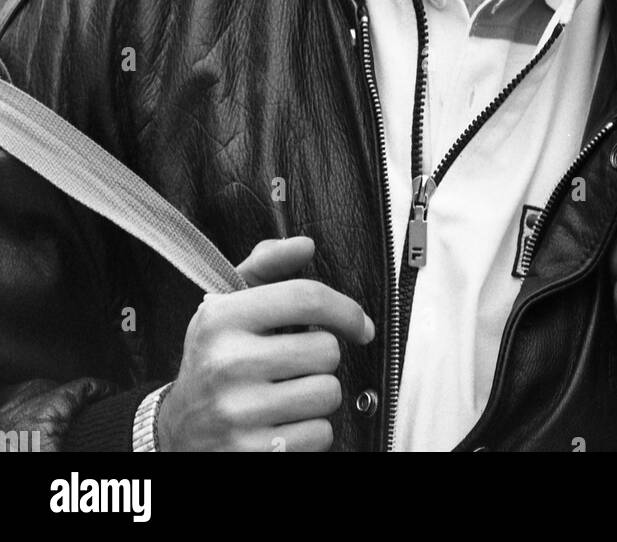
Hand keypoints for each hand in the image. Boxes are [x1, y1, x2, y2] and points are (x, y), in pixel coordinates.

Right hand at [158, 236, 373, 451]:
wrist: (176, 432)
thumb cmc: (215, 358)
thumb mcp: (228, 305)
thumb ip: (267, 266)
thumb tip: (306, 245)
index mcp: (223, 318)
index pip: (306, 298)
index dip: (345, 309)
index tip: (359, 325)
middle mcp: (227, 363)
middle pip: (326, 350)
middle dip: (323, 357)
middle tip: (299, 363)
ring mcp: (237, 413)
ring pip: (327, 394)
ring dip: (319, 394)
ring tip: (291, 392)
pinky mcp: (251, 453)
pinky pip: (320, 435)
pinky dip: (313, 431)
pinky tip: (286, 423)